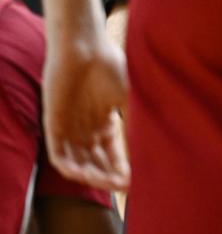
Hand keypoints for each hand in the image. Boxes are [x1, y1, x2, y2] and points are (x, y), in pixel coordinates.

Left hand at [42, 32, 129, 190]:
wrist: (85, 47)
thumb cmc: (111, 68)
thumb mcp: (130, 100)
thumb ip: (137, 125)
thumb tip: (157, 149)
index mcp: (104, 124)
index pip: (112, 156)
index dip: (122, 171)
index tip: (136, 183)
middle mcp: (86, 129)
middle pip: (96, 163)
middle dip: (109, 177)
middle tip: (123, 186)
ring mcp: (69, 127)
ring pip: (78, 163)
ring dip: (92, 176)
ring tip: (107, 182)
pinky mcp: (53, 123)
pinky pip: (58, 153)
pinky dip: (70, 167)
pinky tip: (85, 174)